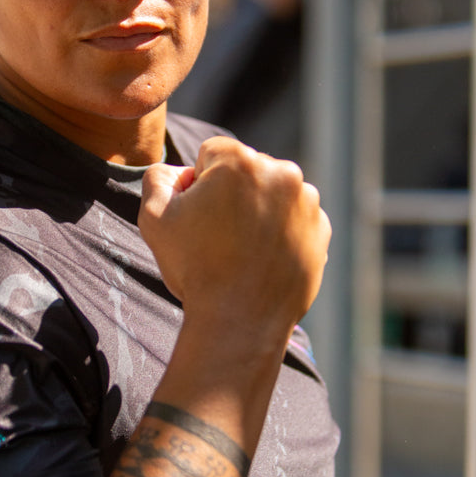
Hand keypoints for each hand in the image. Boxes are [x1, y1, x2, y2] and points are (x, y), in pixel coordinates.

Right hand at [139, 137, 330, 349]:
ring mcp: (307, 202)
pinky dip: (280, 232)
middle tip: (219, 236)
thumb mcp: (154, 217)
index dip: (197, 185)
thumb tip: (181, 173)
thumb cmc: (196, 268)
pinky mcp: (321, 228)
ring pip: (272, 193)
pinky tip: (262, 259)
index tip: (198, 216)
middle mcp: (282, 172)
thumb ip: (159, 177)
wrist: (240, 322)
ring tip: (242, 250)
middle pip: (246, 170)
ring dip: (258, 210)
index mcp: (240, 161)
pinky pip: (294, 218)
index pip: (211, 154)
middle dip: (232, 194)